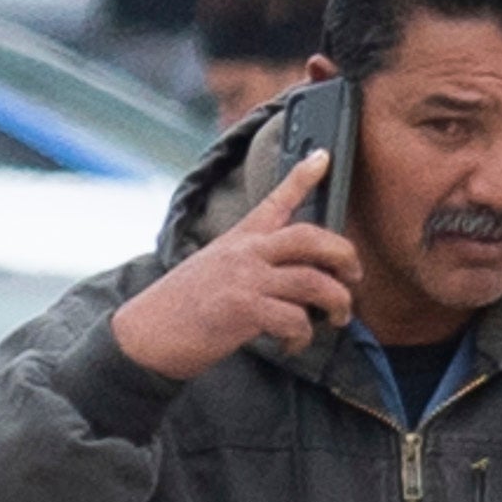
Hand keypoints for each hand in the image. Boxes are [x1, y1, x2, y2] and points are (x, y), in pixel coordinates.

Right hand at [105, 153, 359, 382]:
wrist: (146, 335)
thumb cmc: (182, 307)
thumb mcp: (214, 268)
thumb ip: (251, 264)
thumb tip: (296, 277)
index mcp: (238, 239)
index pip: (275, 200)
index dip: (302, 176)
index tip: (324, 156)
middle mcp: (244, 252)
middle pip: (310, 238)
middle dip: (344, 256)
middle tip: (355, 276)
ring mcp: (244, 279)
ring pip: (314, 283)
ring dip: (337, 304)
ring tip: (337, 318)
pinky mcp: (243, 309)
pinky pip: (295, 319)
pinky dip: (303, 337)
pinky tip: (292, 344)